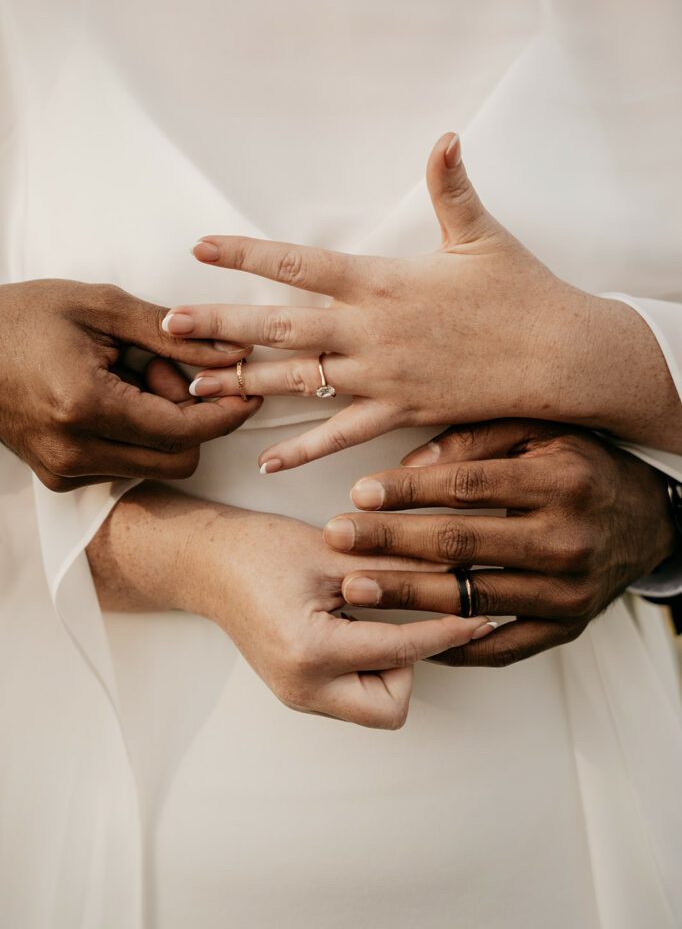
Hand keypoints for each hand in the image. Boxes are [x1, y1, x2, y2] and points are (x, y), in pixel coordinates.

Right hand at [0, 279, 259, 489]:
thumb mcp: (102, 307)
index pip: (184, 432)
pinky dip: (140, 436)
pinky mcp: (60, 476)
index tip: (248, 386)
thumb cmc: (23, 316)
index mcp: (84, 406)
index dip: (226, 412)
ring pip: (156, 467)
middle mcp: (74, 452)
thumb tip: (235, 354)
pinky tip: (117, 395)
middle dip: (195, 418)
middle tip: (170, 370)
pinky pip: (126, 466)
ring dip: (167, 427)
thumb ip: (176, 336)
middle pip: (179, 460)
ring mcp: (64, 471)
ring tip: (136, 377)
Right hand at [88, 486, 494, 727]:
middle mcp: (303, 688)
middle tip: (395, 615)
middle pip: (391, 707)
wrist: (203, 562)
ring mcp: (297, 696)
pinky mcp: (296, 691)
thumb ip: (396, 566)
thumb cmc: (259, 549)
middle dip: (408, 665)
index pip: (403, 650)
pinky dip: (367, 665)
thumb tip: (456, 569)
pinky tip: (354, 623)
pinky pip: (351, 694)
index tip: (481, 616)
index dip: (448, 630)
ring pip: (372, 706)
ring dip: (387, 666)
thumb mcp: (333, 550)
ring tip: (365, 612)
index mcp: (311, 652)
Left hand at [163, 133, 680, 470]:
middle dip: (219, 324)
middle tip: (169, 325)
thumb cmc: (522, 292)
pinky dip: (304, 448)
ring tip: (196, 384)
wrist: (560, 355)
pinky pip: (342, 433)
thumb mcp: (482, 234)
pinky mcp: (400, 410)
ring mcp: (381, 374)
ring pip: (298, 380)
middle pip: (278, 326)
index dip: (245, 252)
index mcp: (381, 280)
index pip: (298, 262)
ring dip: (244, 381)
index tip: (200, 246)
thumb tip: (446, 136)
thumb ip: (451, 187)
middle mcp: (370, 329)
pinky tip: (268, 456)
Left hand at [321, 420, 675, 665]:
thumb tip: (409, 466)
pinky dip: (452, 645)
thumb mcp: (540, 433)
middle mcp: (567, 539)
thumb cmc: (583, 466)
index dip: (408, 492)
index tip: (359, 493)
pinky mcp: (567, 627)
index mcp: (560, 481)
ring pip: (471, 597)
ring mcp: (568, 591)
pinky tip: (408, 635)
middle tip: (338, 539)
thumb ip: (475, 439)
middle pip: (460, 544)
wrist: (648, 521)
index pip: (466, 486)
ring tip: (355, 586)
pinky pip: (502, 645)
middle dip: (390, 542)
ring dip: (406, 594)